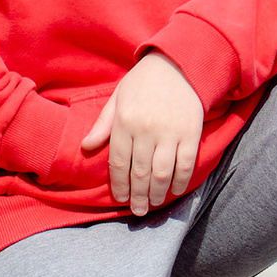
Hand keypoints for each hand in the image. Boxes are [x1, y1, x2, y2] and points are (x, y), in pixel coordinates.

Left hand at [82, 53, 204, 217]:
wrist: (177, 65)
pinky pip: (185, 165)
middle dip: (138, 196)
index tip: (121, 198)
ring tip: (153, 204)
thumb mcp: (118, 98)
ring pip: (162, 173)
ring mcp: (170, 133)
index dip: (119, 185)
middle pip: (140, 173)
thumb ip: (103, 125)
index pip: (119, 163)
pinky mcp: (190, 134)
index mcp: (125, 121)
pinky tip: (174, 190)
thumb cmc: (142, 82)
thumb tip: (86, 147)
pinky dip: (180, 182)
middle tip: (138, 210)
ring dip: (157, 194)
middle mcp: (146, 130)